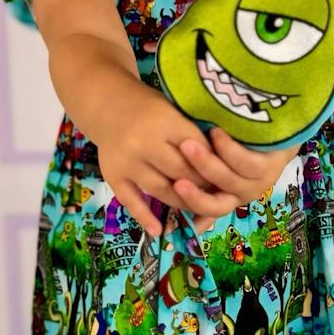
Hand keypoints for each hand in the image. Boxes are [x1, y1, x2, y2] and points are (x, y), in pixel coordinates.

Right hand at [93, 83, 222, 239]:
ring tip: (194, 207)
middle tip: (214, 193)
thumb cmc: (149, 109)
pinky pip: (131, 200)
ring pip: (161, 190)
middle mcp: (144, 142)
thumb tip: (220, 166)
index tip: (225, 176)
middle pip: (181, 173)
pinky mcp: (113, 175)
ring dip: (181, 202)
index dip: (213, 166)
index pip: (198, 151)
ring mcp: (127, 161)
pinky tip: (158, 230)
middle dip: (200, 185)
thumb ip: (193, 135)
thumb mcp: (174, 111)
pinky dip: (144, 217)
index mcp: (165, 121)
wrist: (108, 104)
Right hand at [172, 127, 303, 233]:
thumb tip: (167, 186)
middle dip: (194, 193)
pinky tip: (215, 132)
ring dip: (206, 164)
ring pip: (228, 181)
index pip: (204, 211)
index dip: (188, 204)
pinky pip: (246, 163)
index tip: (170, 190)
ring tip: (187, 144)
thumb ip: (192, 174)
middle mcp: (241, 196)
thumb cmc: (236, 139)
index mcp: (225, 197)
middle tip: (174, 178)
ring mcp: (257, 184)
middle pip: (215, 205)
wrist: (275, 125)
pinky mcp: (270, 168)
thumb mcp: (211, 155)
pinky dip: (228, 149)